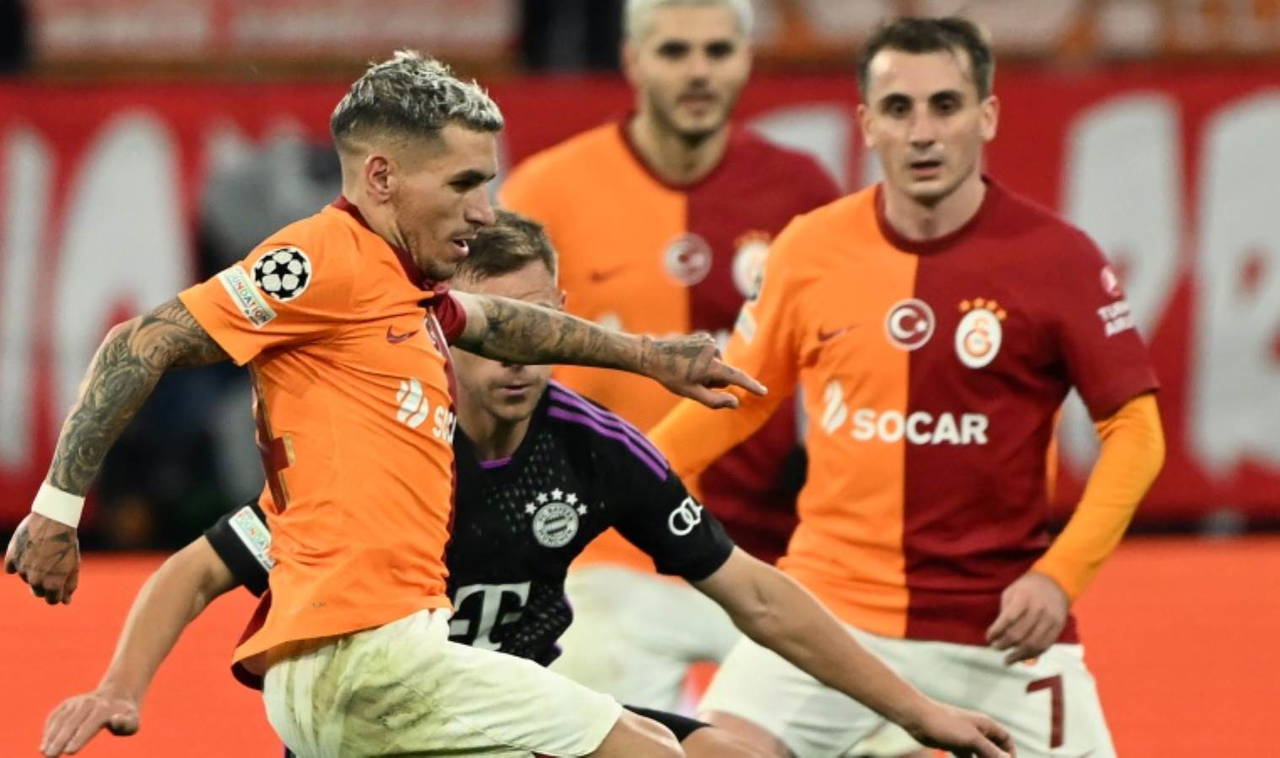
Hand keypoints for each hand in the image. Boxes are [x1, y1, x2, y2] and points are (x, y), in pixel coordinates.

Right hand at [4, 512, 80, 603]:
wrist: (54, 520)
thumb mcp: (74, 565)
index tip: (60, 584)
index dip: (57, 593)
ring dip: (33, 571)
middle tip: (52, 567)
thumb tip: (65, 602)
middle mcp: (35, 580)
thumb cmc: (67, 543)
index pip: (52, 600)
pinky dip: (18, 563)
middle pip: (38, 592)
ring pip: (26, 578)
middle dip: (45, 584)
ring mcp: (21, 569)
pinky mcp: (12, 558)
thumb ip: (69, 585)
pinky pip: (12, 567)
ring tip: (43, 554)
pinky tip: (27, 553)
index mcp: (52, 584)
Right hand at [41, 688, 139, 756]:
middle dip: (60, 739)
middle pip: (71, 722)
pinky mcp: (66, 704)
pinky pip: (55, 716)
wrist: (116, 697)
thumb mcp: (133, 721)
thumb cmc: (125, 716)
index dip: (79, 738)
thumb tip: (115, 720)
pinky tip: (45, 743)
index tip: (70, 751)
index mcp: (104, 709)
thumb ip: (126, 723)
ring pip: (60, 719)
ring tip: (44, 752)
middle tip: (50, 756)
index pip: (89, 724)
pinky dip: (49, 728)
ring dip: (50, 735)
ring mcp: (76, 702)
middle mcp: (88, 703)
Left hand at [641, 334, 766, 408]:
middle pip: (723, 373)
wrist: (653, 355)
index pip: (736, 378)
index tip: (763, 392)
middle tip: (692, 378)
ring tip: (687, 368)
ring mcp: (708, 341)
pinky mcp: (704, 335)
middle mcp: (712, 350)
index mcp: (710, 366)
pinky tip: (688, 359)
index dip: (751, 386)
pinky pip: (711, 354)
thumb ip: (714, 400)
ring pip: (717, 363)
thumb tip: (736, 403)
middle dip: (713, 379)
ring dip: (706, 369)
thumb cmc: (671, 376)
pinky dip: (703, 359)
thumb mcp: (691, 393)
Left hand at [906, 702, 1015, 757]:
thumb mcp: (971, 739)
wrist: (918, 719)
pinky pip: (967, 756)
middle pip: (993, 748)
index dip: (1010, 752)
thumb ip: (990, 750)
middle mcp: (977, 730)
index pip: (1006, 739)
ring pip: (980, 754)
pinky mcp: (954, 743)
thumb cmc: (945, 723)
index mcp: (985, 725)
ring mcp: (965, 737)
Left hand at [986, 571, 1068, 664]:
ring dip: (1018, 655)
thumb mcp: (1011, 592)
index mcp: (1023, 598)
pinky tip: (1022, 657)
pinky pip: (1045, 646)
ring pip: (1033, 644)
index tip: (988, 638)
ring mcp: (1050, 620)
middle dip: (1004, 644)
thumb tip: (998, 634)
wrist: (1055, 583)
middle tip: (995, 647)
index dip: (996, 631)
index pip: (1008, 619)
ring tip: (1007, 660)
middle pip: (1019, 634)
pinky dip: (1032, 655)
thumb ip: (1005, 611)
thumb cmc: (1026, 588)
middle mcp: (1038, 610)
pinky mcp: (1058, 628)